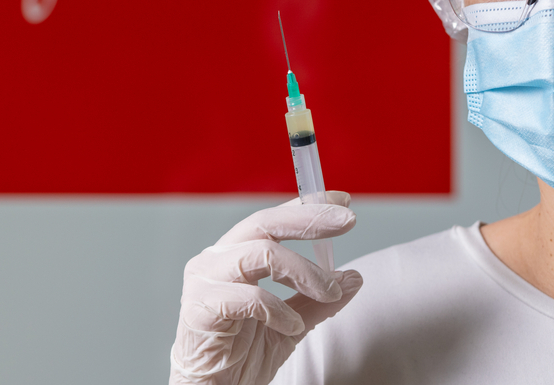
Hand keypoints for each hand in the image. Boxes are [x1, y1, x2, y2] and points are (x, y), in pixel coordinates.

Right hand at [168, 194, 362, 384]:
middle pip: (264, 223)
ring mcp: (204, 279)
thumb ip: (318, 300)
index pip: (272, 218)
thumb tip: (354, 277)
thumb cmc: (241, 352)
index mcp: (235, 253)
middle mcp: (217, 258)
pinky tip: (293, 325)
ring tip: (329, 292)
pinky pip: (247, 297)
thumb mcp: (292, 322)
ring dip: (303, 271)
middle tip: (347, 221)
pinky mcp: (199, 307)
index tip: (343, 201)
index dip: (306, 205)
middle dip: (309, 219)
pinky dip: (278, 310)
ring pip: (260, 253)